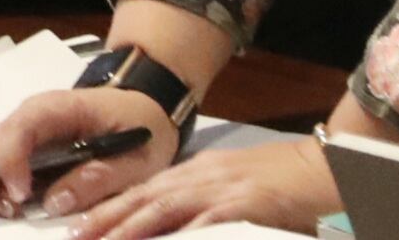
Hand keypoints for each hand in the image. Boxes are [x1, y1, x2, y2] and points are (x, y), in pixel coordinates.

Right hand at [0, 88, 178, 227]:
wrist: (144, 108)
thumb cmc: (140, 127)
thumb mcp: (133, 158)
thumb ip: (96, 179)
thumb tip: (54, 204)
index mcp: (56, 110)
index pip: (20, 128)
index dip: (11, 161)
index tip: (19, 196)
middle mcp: (29, 117)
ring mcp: (24, 132)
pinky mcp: (25, 148)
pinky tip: (2, 209)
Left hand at [32, 134, 336, 237]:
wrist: (325, 166)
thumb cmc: (280, 182)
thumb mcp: (231, 188)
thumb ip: (199, 206)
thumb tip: (169, 228)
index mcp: (196, 174)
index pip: (142, 192)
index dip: (108, 209)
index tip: (78, 226)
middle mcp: (202, 178)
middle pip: (144, 199)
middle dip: (105, 220)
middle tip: (73, 236)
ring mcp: (224, 190)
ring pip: (165, 209)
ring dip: (130, 228)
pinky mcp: (248, 205)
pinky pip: (209, 222)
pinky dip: (185, 235)